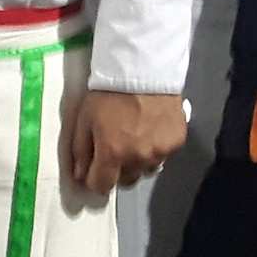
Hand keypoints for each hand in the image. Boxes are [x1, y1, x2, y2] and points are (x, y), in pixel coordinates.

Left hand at [62, 88, 185, 196]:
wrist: (144, 70)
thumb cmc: (108, 93)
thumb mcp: (84, 119)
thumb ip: (81, 150)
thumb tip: (80, 175)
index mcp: (113, 154)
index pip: (102, 186)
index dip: (94, 181)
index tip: (93, 171)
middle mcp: (138, 159)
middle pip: (126, 181)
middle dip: (117, 171)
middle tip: (114, 151)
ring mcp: (161, 152)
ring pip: (146, 170)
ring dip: (138, 161)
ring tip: (134, 139)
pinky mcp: (177, 143)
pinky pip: (163, 155)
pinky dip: (155, 148)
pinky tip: (150, 131)